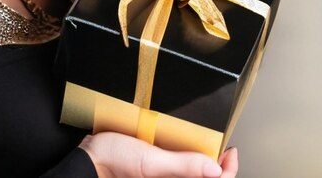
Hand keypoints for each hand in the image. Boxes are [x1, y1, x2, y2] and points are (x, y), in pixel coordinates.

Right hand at [79, 132, 238, 177]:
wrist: (90, 159)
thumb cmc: (114, 163)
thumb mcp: (151, 162)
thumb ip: (182, 166)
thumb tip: (215, 169)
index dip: (228, 171)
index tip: (231, 153)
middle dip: (218, 169)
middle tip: (226, 152)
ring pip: (192, 173)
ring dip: (204, 164)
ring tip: (211, 149)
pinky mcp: (156, 173)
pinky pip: (178, 169)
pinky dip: (187, 160)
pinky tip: (186, 149)